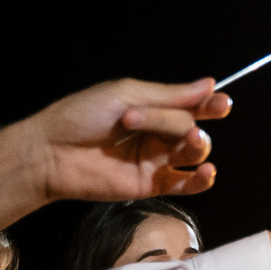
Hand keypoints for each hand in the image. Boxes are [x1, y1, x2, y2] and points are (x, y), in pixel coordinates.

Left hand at [0, 78, 232, 234]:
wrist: (50, 152)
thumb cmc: (81, 116)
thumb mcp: (126, 94)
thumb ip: (170, 95)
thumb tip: (210, 84)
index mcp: (154, 109)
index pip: (194, 106)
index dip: (212, 104)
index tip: (221, 103)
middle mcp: (160, 134)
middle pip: (192, 127)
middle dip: (177, 122)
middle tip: (139, 119)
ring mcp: (157, 160)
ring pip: (195, 152)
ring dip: (194, 145)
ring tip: (182, 142)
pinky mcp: (152, 185)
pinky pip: (187, 184)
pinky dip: (201, 180)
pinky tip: (206, 172)